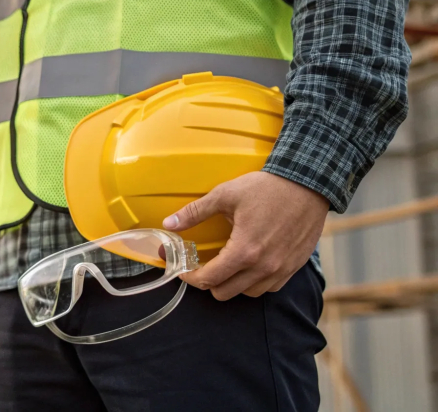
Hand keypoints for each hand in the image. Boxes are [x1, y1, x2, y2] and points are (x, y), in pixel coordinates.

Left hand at [163, 171, 328, 299]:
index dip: (190, 277)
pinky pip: (269, 287)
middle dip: (208, 282)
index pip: (209, 279)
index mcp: (244, 251)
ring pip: (247, 293)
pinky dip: (254, 282)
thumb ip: (194, 212)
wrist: (308, 184)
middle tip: (202, 266)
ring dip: (231, 284)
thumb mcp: (225, 195)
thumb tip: (168, 223)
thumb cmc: (267, 188)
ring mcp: (281, 269)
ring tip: (225, 265)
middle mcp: (264, 267)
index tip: (184, 270)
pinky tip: (248, 265)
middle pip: (224, 293)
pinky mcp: (294, 267)